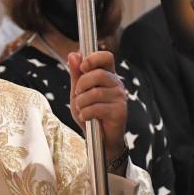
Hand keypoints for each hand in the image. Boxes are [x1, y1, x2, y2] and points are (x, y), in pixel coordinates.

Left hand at [67, 51, 127, 166]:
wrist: (99, 140)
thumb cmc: (90, 113)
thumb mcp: (78, 93)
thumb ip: (76, 74)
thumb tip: (73, 54)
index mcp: (108, 75)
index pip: (106, 57)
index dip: (93, 58)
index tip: (82, 67)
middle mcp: (117, 84)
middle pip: (98, 74)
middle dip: (81, 85)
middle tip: (78, 96)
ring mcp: (120, 98)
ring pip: (95, 93)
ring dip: (81, 103)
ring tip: (82, 110)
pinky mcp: (120, 112)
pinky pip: (97, 108)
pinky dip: (85, 114)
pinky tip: (86, 118)